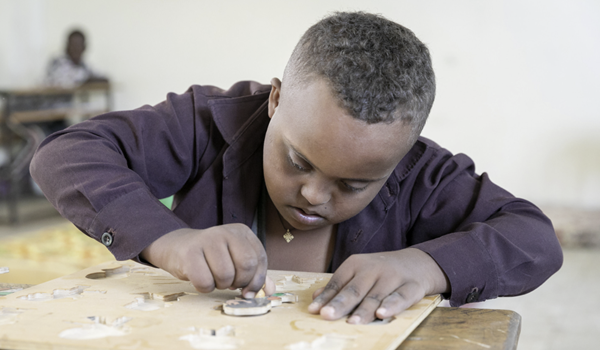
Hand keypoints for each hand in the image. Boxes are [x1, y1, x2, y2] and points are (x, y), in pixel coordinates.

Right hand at [141, 225, 274, 297]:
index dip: (256, 280)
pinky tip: (200, 278)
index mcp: (242, 232)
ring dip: (220, 285)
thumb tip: (270, 291)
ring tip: (213, 278)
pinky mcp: (190, 252)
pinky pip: (205, 281)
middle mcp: (226, 232)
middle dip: (239, 282)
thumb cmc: (212, 256)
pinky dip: (204, 287)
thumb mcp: (236, 259)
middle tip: (229, 282)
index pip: (260, 259)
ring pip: (225, 276)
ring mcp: (207, 239)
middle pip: (246, 266)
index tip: (247, 290)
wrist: (179, 247)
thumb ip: (255, 274)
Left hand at [308, 248, 448, 323]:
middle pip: (355, 289)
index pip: (338, 282)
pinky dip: (392, 305)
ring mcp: (393, 277)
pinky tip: (382, 314)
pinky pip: (401, 297)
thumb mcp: (358, 273)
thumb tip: (315, 298)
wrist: (416, 262)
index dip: (326, 297)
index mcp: (356, 264)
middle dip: (340, 303)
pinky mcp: (412, 286)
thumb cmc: (380, 272)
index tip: (314, 310)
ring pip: (376, 295)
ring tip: (352, 322)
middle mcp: (374, 268)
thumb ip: (338, 286)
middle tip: (327, 315)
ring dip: (364, 310)